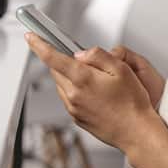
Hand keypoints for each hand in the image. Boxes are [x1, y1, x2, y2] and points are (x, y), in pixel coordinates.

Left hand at [25, 32, 161, 154]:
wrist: (135, 131)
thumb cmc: (132, 102)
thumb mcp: (121, 68)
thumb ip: (97, 55)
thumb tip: (80, 53)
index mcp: (82, 79)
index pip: (52, 57)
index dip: (39, 44)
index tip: (31, 37)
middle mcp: (73, 95)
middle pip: (56, 70)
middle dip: (64, 61)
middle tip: (87, 63)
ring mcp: (73, 108)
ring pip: (63, 85)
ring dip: (71, 77)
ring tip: (98, 82)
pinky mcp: (77, 118)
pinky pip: (70, 99)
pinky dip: (77, 91)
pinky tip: (97, 95)